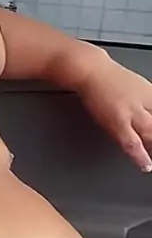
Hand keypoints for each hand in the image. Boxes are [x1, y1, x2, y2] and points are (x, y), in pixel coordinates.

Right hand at [78, 57, 151, 172]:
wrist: (91, 71)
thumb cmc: (110, 80)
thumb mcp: (138, 87)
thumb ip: (148, 103)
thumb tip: (150, 118)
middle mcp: (145, 103)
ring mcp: (132, 113)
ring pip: (151, 134)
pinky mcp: (118, 123)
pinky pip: (132, 143)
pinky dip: (140, 156)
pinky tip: (146, 165)